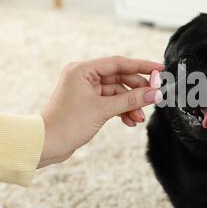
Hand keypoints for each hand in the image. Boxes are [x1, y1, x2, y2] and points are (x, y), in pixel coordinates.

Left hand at [38, 56, 163, 167]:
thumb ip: (131, 100)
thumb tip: (154, 93)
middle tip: (154, 98)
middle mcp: (84, 76)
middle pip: (120, 78)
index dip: (141, 66)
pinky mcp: (89, 103)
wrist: (47, 144)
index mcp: (83, 70)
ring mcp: (86, 90)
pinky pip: (112, 102)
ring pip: (118, 92)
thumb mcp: (103, 110)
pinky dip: (122, 110)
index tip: (159, 69)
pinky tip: (130, 121)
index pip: (119, 63)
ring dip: (130, 104)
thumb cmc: (67, 124)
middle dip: (137, 91)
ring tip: (139, 117)